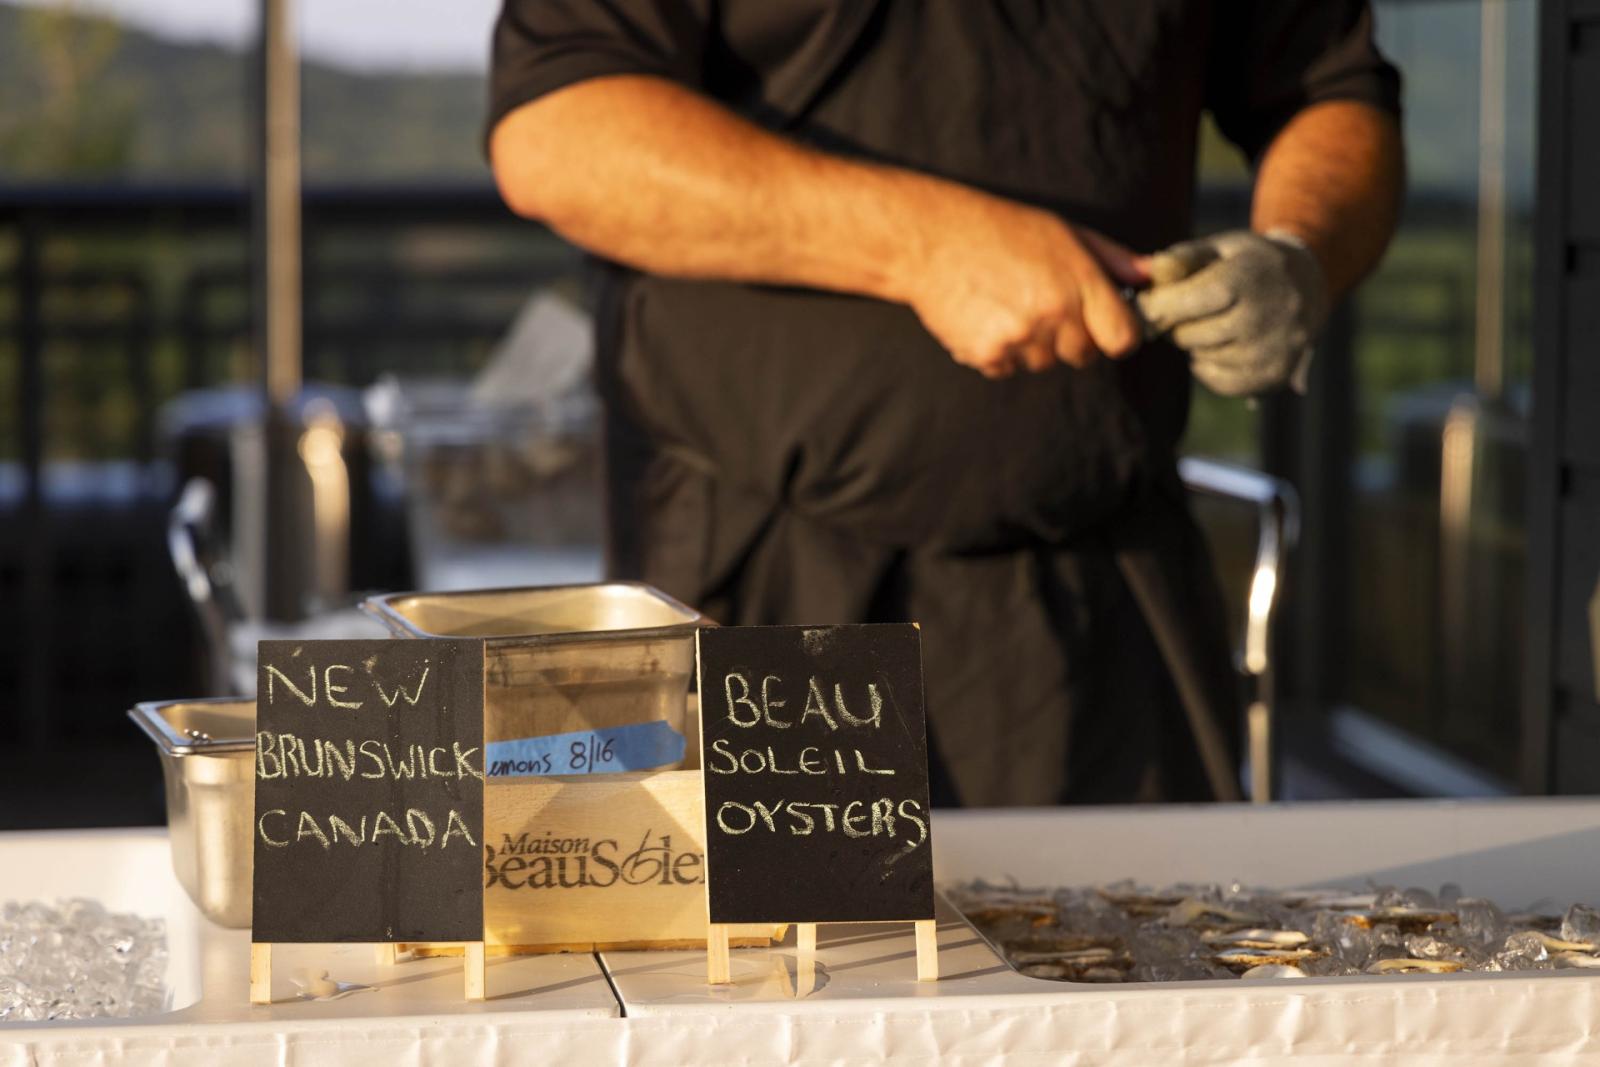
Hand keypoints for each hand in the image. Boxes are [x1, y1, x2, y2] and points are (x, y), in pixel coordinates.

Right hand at [906, 200, 1146, 379]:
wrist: (929, 239)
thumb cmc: (1000, 229)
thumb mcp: (1063, 231)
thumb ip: (1112, 259)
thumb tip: (1152, 276)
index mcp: (1081, 281)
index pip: (1123, 338)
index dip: (1115, 334)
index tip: (1101, 325)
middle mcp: (1055, 313)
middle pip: (1084, 356)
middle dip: (1070, 338)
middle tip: (1039, 304)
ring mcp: (1021, 337)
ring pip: (1043, 363)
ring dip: (1031, 345)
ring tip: (1005, 305)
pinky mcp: (988, 355)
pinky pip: (1006, 370)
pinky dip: (998, 352)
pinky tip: (983, 317)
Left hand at [1134, 229, 1327, 396]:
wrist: (1306, 285)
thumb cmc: (1248, 262)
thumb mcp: (1220, 247)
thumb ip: (1182, 257)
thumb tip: (1150, 274)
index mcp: (1250, 276)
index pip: (1188, 301)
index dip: (1158, 306)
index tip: (1144, 304)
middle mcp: (1265, 316)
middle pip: (1188, 334)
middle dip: (1174, 324)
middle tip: (1185, 311)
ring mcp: (1272, 350)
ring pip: (1200, 357)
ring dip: (1194, 343)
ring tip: (1212, 323)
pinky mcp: (1273, 376)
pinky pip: (1216, 381)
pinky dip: (1208, 366)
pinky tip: (1222, 344)